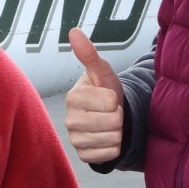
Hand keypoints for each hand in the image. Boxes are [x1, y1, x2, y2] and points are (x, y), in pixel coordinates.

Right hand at [64, 28, 123, 163]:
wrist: (107, 117)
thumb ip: (89, 54)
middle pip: (113, 122)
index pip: (110, 101)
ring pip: (113, 139)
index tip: (108, 99)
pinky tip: (107, 138)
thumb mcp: (102, 72)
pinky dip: (114, 147)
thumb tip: (74, 31)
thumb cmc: (104, 91)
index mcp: (72, 97)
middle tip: (110, 112)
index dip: (116, 100)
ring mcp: (75, 140)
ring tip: (109, 124)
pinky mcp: (83, 156)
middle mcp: (69, 120)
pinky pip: (110, 154)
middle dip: (118, 117)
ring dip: (118, 132)